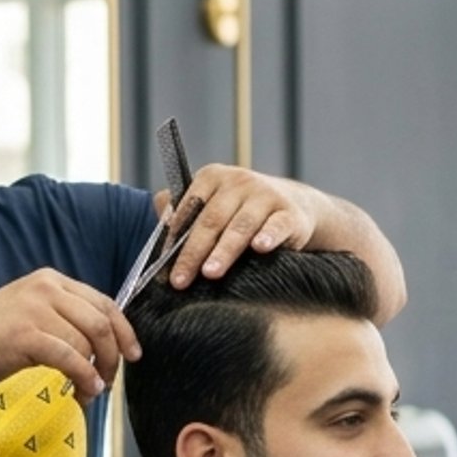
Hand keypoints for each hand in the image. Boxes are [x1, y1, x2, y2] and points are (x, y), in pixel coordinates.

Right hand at [0, 269, 139, 399]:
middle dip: (113, 355)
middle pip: (102, 322)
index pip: (104, 302)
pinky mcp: (26, 336)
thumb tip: (103, 340)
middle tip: (110, 379)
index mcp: (50, 280)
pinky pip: (71, 359)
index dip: (125, 331)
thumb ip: (63, 316)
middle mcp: (45, 288)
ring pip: (89, 342)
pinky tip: (83, 391)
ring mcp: (35, 310)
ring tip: (90, 391)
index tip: (133, 354)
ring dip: (97, 372)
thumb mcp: (29, 313)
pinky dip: (84, 378)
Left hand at [159, 166, 316, 289]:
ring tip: (210, 273)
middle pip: (212, 219)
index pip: (189, 206)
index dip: (174, 236)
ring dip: (224, 250)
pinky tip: (260, 248)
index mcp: (213, 177)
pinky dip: (269, 236)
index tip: (163, 263)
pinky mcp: (289, 214)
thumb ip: (184, 209)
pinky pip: (277, 226)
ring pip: (241, 225)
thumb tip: (163, 220)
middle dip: (193, 251)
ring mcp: (266, 196)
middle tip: (180, 279)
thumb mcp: (212, 202)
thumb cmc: (241, 210)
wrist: (294, 205)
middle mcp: (239, 181)